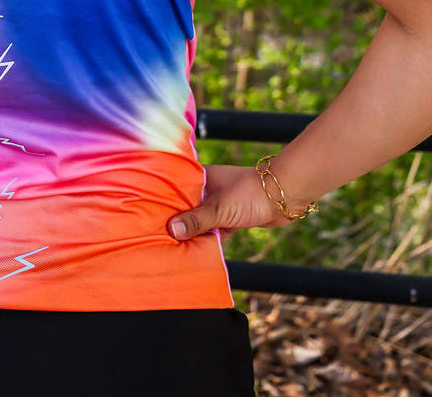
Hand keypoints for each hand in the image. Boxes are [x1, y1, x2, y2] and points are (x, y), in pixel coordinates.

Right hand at [167, 164, 295, 240]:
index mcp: (200, 178)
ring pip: (200, 220)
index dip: (162, 203)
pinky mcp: (230, 217)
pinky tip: (196, 252)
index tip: (148, 217)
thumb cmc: (250, 194)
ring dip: (192, 233)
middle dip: (176, 222)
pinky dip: (208, 239)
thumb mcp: (219, 209)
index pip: (175, 189)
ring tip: (172, 247)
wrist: (283, 197)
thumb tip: (171, 231)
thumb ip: (196, 220)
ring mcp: (219, 203)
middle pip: (186, 207)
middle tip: (157, 237)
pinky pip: (213, 229)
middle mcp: (207, 189)